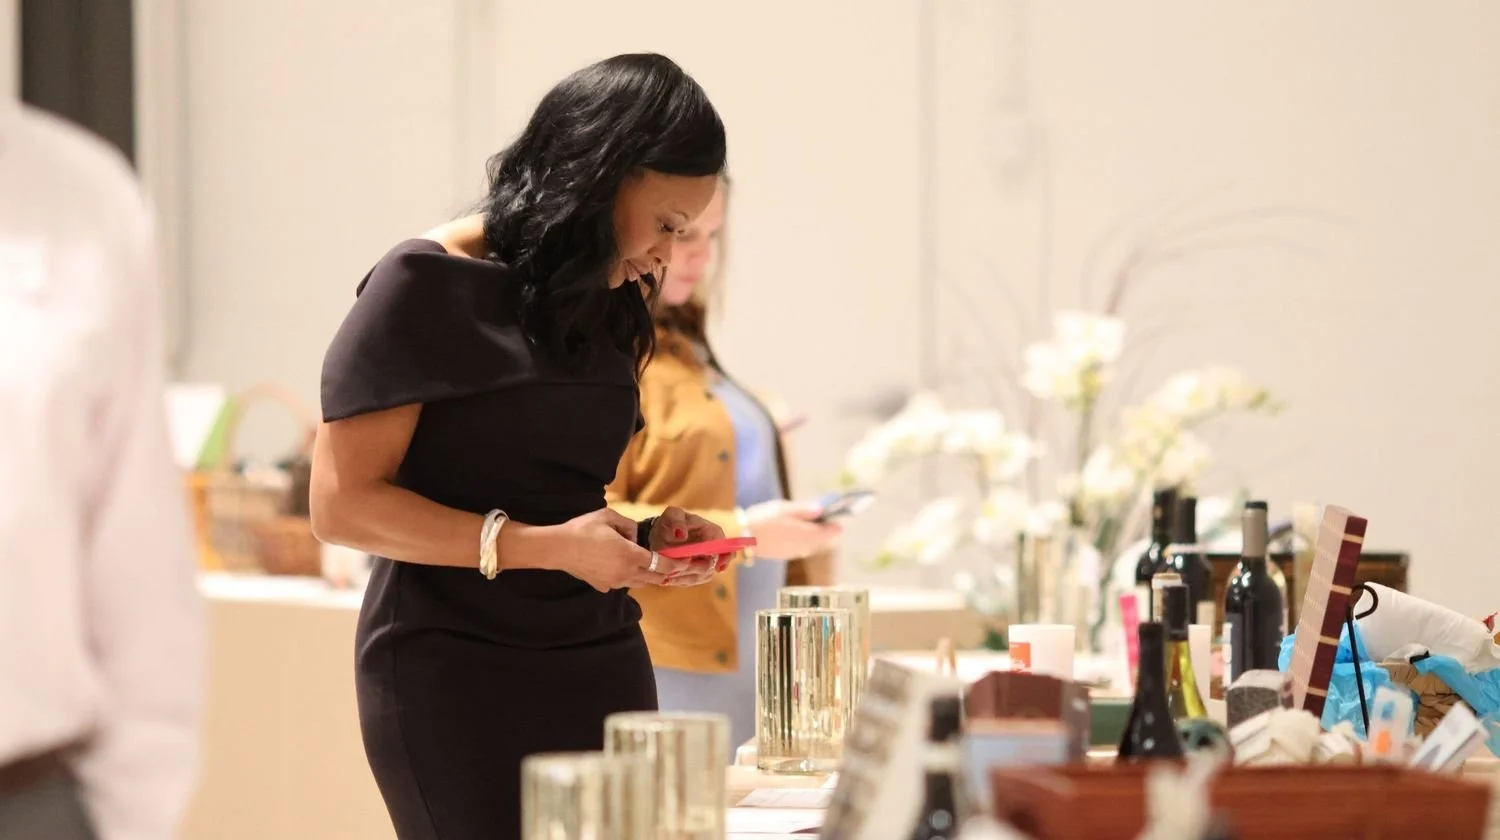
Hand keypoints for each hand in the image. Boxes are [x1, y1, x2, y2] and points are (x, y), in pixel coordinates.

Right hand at [542, 508, 698, 592]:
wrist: (558, 548)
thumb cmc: (583, 529)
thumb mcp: (609, 517)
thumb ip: (628, 525)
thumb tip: (635, 535)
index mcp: (631, 556)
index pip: (662, 565)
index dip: (677, 564)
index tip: (687, 562)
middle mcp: (626, 573)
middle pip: (655, 579)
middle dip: (666, 573)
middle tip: (675, 567)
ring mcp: (614, 583)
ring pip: (639, 583)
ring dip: (647, 576)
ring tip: (651, 566)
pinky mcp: (602, 586)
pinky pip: (622, 584)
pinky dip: (628, 577)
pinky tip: (622, 566)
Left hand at [650, 506, 727, 586]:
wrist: (663, 535)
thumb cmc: (671, 522)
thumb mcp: (672, 515)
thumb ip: (676, 522)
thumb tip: (681, 535)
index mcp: (712, 532)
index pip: (724, 546)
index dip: (724, 557)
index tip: (717, 566)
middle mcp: (714, 549)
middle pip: (712, 564)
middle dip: (694, 567)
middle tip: (676, 568)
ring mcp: (707, 562)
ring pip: (703, 575)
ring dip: (685, 575)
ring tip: (668, 573)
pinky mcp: (699, 573)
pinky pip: (694, 580)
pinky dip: (681, 580)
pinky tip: (669, 577)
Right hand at [743, 500, 841, 559]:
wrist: (743, 539)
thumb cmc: (764, 519)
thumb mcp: (784, 508)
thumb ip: (804, 509)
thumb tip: (821, 509)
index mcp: (808, 534)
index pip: (834, 532)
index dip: (835, 522)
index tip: (833, 512)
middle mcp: (806, 546)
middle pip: (826, 540)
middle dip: (826, 528)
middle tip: (819, 514)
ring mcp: (796, 552)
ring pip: (814, 544)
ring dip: (815, 533)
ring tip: (806, 519)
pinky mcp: (787, 555)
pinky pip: (803, 547)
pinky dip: (804, 538)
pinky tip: (793, 529)